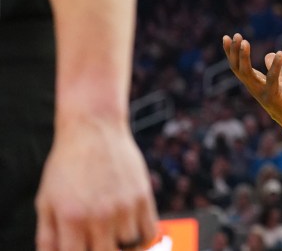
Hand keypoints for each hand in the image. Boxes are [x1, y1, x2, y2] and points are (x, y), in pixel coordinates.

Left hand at [35, 121, 157, 250]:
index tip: (84, 248)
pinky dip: (142, 240)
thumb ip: (48, 237)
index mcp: (71, 218)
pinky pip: (150, 233)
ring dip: (122, 246)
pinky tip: (131, 233)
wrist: (94, 129)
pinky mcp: (143, 197)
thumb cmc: (67, 165)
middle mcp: (100, 215)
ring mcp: (124, 206)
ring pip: (130, 248)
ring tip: (112, 237)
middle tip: (98, 243)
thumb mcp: (46, 201)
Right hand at [222, 34, 281, 133]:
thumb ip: (276, 69)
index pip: (238, 67)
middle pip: (239, 69)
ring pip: (247, 74)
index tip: (227, 37)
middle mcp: (255, 89)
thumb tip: (270, 54)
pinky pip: (272, 80)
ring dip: (244, 58)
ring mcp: (263, 94)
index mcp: (255, 84)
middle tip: (236, 35)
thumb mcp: (281, 82)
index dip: (231, 53)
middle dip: (235, 53)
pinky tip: (280, 54)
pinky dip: (275, 67)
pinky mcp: (274, 98)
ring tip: (245, 42)